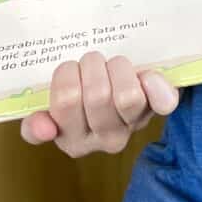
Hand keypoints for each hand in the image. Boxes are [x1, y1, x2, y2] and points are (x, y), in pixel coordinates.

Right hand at [19, 52, 180, 156]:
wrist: (119, 89)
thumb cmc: (79, 96)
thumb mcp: (51, 112)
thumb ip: (36, 122)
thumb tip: (41, 129)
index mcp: (73, 140)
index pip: (66, 102)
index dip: (67, 76)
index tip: (69, 68)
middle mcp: (106, 139)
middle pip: (97, 95)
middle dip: (92, 65)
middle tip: (91, 61)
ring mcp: (135, 124)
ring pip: (127, 96)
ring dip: (117, 68)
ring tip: (112, 64)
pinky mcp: (160, 109)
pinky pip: (164, 101)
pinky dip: (156, 84)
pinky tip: (147, 75)